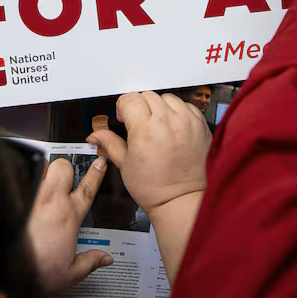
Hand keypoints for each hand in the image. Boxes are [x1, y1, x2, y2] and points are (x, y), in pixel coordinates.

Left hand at [25, 156, 113, 291]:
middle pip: (63, 167)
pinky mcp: (14, 197)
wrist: (9, 273)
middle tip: (62, 180)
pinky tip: (20, 186)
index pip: (87, 188)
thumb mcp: (71, 274)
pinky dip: (23, 176)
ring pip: (42, 166)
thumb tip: (105, 259)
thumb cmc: (37, 273)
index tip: (99, 163)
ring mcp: (31, 197)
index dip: (96, 174)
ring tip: (40, 181)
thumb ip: (90, 262)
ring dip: (43, 170)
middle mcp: (51, 201)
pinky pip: (21, 175)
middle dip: (65, 169)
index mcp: (68, 216)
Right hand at [89, 92, 210, 279]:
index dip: (124, 108)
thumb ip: (110, 143)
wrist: (182, 201)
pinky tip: (173, 128)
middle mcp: (168, 122)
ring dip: (160, 108)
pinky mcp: (201, 126)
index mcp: (145, 131)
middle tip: (139, 124)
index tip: (125, 119)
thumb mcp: (125, 165)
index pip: (130, 99)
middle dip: (140, 107)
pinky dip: (178, 113)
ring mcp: (187, 123)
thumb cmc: (155, 189)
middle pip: (148, 96)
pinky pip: (187, 106)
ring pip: (168, 98)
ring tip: (157, 126)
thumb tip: (95, 135)